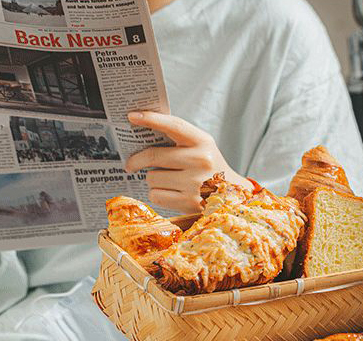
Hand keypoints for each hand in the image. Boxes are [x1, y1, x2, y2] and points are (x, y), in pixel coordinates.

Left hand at [125, 111, 252, 212]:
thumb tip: (142, 132)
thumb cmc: (210, 167)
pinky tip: (170, 193)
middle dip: (136, 160)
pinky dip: (157, 194)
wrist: (232, 195)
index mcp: (203, 142)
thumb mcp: (202, 147)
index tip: (132, 116)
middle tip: (130, 164)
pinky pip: (156, 195)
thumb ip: (179, 138)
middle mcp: (200, 160)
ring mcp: (195, 183)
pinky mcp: (189, 202)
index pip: (174, 126)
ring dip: (153, 179)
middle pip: (153, 156)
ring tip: (166, 181)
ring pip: (152, 178)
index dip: (151, 119)